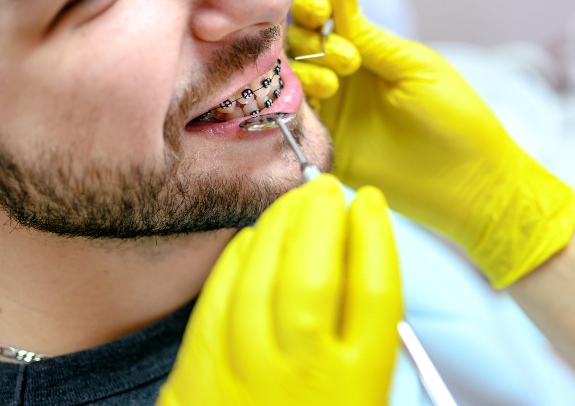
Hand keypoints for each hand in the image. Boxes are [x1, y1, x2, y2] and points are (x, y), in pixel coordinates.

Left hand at [157, 175, 401, 405]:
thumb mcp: (365, 398)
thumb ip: (362, 342)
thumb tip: (354, 259)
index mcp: (357, 386)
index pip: (374, 289)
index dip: (374, 234)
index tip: (370, 203)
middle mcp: (303, 376)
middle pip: (316, 271)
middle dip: (323, 217)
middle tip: (328, 189)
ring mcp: (246, 375)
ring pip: (263, 277)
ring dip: (280, 227)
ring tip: (294, 203)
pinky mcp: (201, 376)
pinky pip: (219, 301)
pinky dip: (236, 261)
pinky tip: (252, 238)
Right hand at [287, 0, 574, 287]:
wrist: (465, 182)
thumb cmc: (454, 118)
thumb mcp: (413, 66)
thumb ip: (369, 35)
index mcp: (367, 49)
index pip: (322, 16)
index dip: (311, 6)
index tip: (320, 12)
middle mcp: (341, 75)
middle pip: (298, 42)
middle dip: (307, 39)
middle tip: (345, 60)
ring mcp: (330, 109)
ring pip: (289, 77)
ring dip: (304, 71)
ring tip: (333, 86)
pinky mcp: (322, 142)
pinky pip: (290, 116)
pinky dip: (289, 103)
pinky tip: (309, 101)